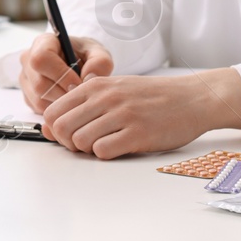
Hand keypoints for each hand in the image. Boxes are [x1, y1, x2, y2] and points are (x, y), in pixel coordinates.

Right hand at [19, 32, 113, 112]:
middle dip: (63, 93)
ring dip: (61, 104)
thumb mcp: (98, 53)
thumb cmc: (86, 55)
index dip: (60, 74)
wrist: (80, 63)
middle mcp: (28, 60)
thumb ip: (100, 62)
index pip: (41, 58)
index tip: (78, 83)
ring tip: (76, 98)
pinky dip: (56, 111)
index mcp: (43, 43)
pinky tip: (68, 102)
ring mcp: (25, 79)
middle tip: (81, 95)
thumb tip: (88, 78)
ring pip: (39, 99)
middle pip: (39, 83)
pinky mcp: (27, 96)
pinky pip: (39, 109)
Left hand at [41, 68, 240, 159]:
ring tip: (106, 145)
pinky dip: (106, 154)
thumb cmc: (151, 97)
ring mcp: (122, 115)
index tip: (71, 136)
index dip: (57, 130)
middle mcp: (106, 98)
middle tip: (86, 145)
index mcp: (96, 86)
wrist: (192, 98)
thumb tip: (48, 126)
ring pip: (80, 141)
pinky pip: (103, 151)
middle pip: (62, 129)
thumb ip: (83, 104)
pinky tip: (120, 147)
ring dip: (88, 150)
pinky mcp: (138, 133)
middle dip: (68, 143)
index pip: (54, 112)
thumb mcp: (114, 90)